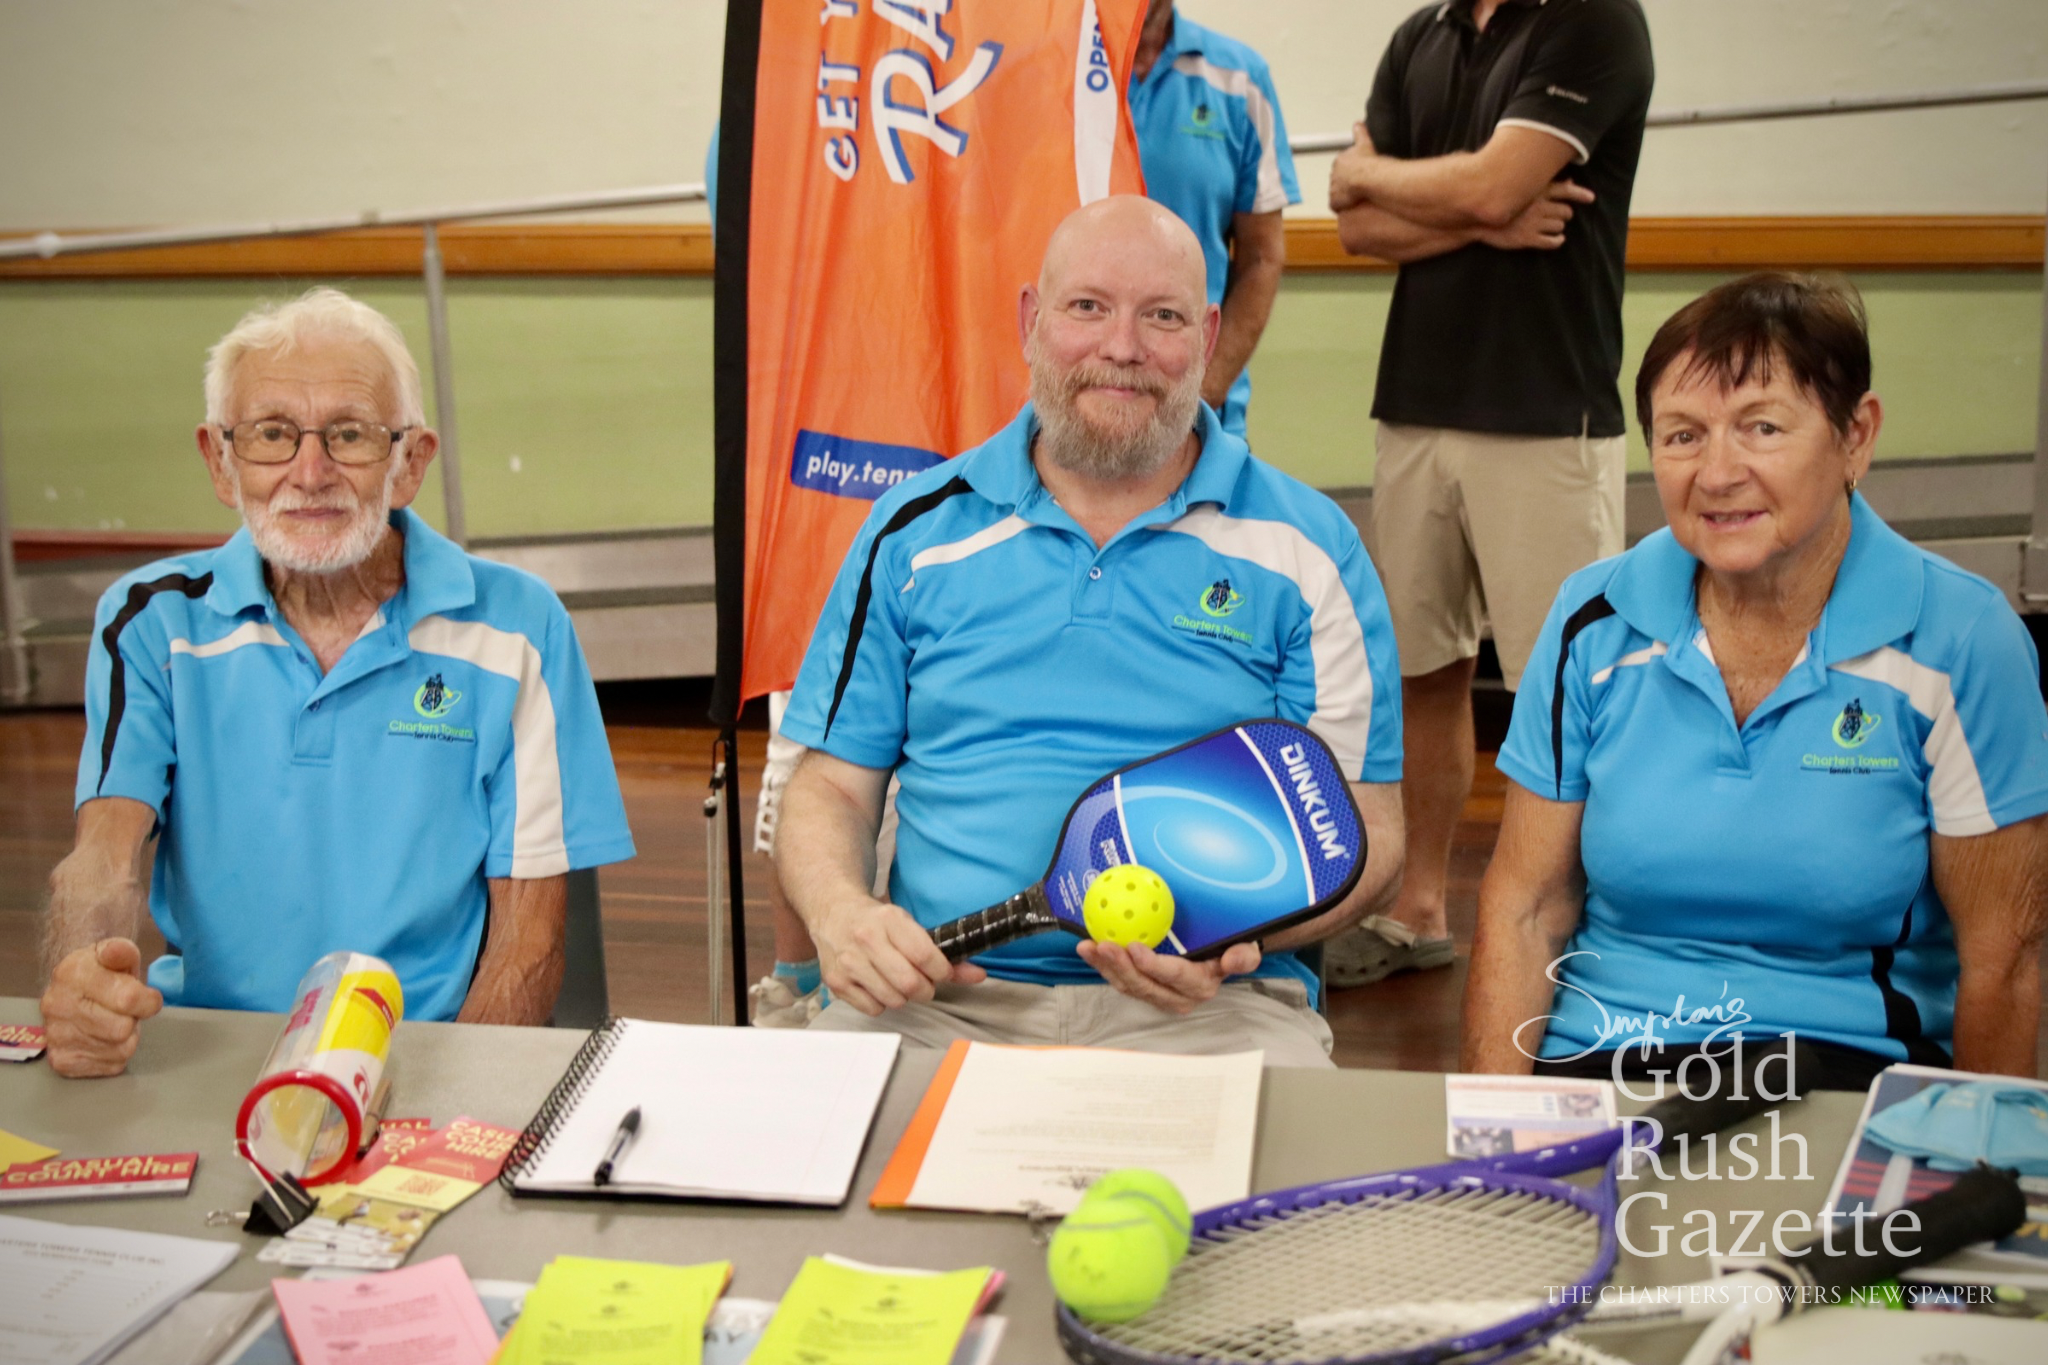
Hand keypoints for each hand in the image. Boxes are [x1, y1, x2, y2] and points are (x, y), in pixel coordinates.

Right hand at [40, 937, 162, 1077]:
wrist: (74, 990)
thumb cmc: (104, 972)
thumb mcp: (116, 953)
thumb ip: (122, 951)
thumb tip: (118, 951)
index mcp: (72, 973)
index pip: (128, 999)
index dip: (148, 1000)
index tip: (145, 995)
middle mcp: (57, 1006)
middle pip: (122, 1029)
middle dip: (133, 1019)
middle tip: (125, 1010)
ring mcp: (55, 1035)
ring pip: (120, 1050)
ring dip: (126, 1038)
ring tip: (113, 1021)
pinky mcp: (61, 1061)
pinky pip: (111, 1066)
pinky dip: (116, 1054)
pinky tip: (104, 1038)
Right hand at [810, 896, 984, 1015]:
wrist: (833, 912)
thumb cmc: (878, 921)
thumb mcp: (909, 925)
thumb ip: (943, 953)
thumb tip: (978, 976)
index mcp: (889, 920)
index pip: (925, 956)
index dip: (941, 971)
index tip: (942, 971)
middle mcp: (866, 940)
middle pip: (910, 984)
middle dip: (925, 989)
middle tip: (922, 982)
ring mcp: (848, 962)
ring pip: (893, 999)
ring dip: (903, 997)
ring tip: (897, 981)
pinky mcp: (836, 982)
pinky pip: (873, 1009)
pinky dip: (881, 1003)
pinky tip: (877, 985)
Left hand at [1077, 939, 1260, 1013]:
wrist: (1222, 959)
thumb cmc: (1230, 951)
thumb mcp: (1245, 951)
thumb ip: (1243, 957)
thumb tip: (1235, 960)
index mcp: (1199, 987)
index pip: (1175, 976)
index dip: (1153, 965)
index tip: (1134, 948)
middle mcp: (1177, 998)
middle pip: (1144, 985)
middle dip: (1121, 967)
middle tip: (1103, 946)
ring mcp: (1157, 996)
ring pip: (1128, 985)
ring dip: (1106, 967)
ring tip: (1088, 947)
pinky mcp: (1143, 990)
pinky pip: (1121, 980)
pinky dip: (1103, 966)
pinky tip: (1090, 949)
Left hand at [1328, 121, 1379, 210]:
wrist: (1368, 178)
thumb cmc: (1369, 162)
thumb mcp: (1365, 143)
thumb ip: (1360, 132)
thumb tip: (1358, 123)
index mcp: (1340, 161)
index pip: (1343, 167)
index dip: (1351, 172)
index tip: (1359, 175)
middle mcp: (1333, 174)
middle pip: (1339, 180)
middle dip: (1347, 184)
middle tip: (1360, 187)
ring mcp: (1333, 189)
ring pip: (1338, 193)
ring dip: (1345, 196)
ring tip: (1358, 197)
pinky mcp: (1335, 201)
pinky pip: (1337, 206)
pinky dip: (1343, 206)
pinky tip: (1352, 206)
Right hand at [1479, 179, 1594, 250]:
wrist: (1479, 221)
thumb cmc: (1504, 203)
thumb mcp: (1525, 190)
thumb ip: (1549, 185)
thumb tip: (1569, 182)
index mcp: (1537, 192)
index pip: (1565, 191)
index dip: (1581, 194)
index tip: (1591, 198)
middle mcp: (1538, 206)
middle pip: (1566, 212)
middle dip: (1564, 215)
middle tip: (1558, 216)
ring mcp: (1533, 223)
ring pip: (1560, 227)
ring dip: (1558, 228)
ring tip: (1549, 227)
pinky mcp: (1528, 239)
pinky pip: (1552, 242)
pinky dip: (1557, 241)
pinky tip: (1556, 240)